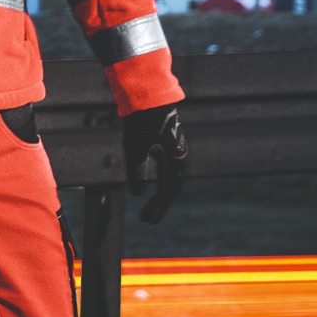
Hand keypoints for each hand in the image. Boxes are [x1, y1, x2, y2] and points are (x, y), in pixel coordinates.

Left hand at [122, 101, 187, 222]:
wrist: (149, 95)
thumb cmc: (143, 121)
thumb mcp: (135, 147)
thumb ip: (137, 171)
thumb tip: (138, 194)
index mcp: (177, 160)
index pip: (169, 192)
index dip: (159, 208)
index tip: (149, 221)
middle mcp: (180, 157)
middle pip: (171, 189)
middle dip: (159, 205)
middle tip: (145, 219)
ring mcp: (176, 151)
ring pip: (170, 180)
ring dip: (159, 196)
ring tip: (146, 209)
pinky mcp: (169, 146)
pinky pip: (167, 172)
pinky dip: (160, 183)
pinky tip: (150, 189)